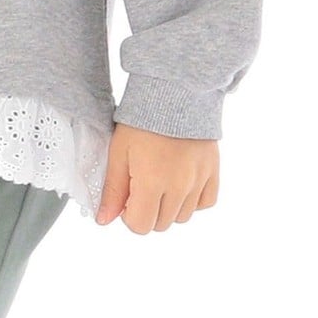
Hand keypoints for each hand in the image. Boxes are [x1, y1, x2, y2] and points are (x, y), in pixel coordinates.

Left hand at [95, 122, 218, 232]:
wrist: (173, 91)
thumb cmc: (142, 119)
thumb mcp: (118, 152)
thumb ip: (112, 190)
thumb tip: (104, 220)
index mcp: (152, 183)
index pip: (141, 226)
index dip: (129, 215)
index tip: (127, 196)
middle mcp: (179, 187)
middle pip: (161, 224)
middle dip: (148, 210)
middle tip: (142, 184)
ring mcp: (199, 181)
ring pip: (183, 217)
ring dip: (169, 206)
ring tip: (161, 177)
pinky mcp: (213, 171)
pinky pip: (205, 203)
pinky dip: (193, 199)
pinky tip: (181, 181)